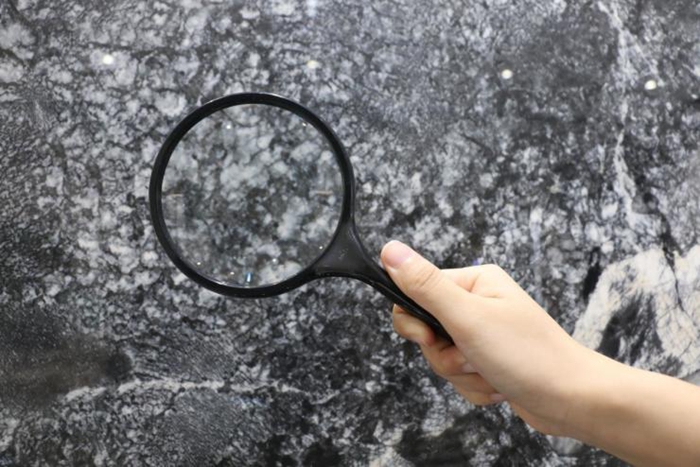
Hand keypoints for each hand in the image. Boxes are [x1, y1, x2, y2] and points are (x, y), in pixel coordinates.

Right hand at [381, 240, 599, 436]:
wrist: (572, 400)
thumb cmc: (530, 355)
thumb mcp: (468, 317)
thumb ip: (425, 285)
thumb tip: (390, 251)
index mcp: (474, 281)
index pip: (415, 292)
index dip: (415, 321)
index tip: (430, 336)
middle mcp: (477, 303)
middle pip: (426, 330)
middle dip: (445, 355)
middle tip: (471, 356)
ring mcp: (483, 333)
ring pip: (442, 357)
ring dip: (462, 374)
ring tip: (491, 372)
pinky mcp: (488, 360)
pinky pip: (459, 376)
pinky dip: (474, 387)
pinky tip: (499, 385)